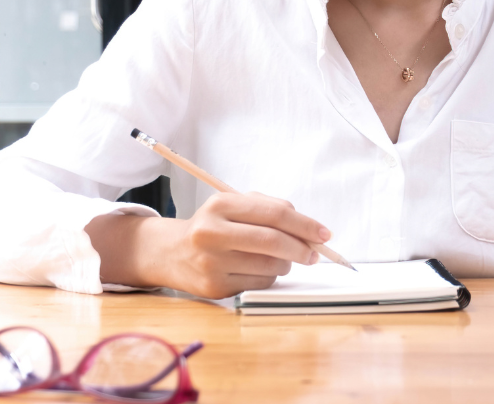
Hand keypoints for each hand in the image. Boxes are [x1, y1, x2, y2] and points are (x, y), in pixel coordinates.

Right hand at [87, 192, 327, 297]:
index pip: (274, 214)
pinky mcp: (214, 287)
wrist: (170, 253)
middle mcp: (212, 233)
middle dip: (301, 248)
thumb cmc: (212, 227)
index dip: (305, 224)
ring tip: (282, 259)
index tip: (323, 233)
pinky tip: (258, 270)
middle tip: (314, 253)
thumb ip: (269, 209)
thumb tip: (307, 228)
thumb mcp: (233, 206)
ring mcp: (211, 263)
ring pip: (269, 266)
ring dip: (286, 264)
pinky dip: (268, 278)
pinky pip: (258, 284)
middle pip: (272, 241)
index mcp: (220, 206)